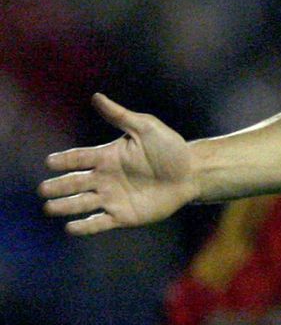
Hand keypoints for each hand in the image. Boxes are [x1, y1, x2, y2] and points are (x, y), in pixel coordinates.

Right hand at [38, 94, 198, 234]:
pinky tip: (71, 227)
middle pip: (75, 182)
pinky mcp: (124, 216)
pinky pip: (100, 222)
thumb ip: (120, 116)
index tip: (50, 162)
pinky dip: (85, 226)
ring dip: (65, 206)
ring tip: (49, 208)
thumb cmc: (170, 148)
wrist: (192, 173)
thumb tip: (96, 96)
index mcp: (106, 157)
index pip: (79, 158)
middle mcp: (104, 178)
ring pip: (82, 203)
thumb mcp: (146, 128)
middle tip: (43, 190)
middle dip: (58, 186)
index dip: (65, 160)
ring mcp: (112, 198)